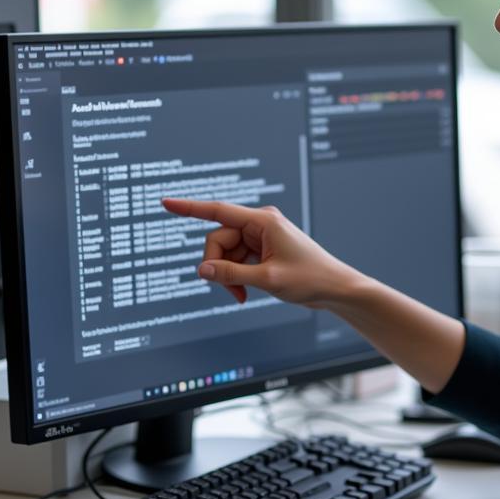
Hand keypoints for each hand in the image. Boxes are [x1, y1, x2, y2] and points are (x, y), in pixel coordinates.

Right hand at [162, 197, 358, 307]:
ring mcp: (260, 236)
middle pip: (218, 240)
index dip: (189, 208)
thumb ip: (232, 274)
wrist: (334, 289)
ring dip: (228, 276)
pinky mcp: (261, 249)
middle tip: (233, 290)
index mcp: (263, 220)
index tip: (165, 202)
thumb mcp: (268, 279)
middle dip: (218, 266)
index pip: (217, 211)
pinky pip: (235, 260)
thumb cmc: (310, 279)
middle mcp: (259, 223)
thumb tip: (202, 270)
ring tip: (243, 296)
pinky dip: (236, 277)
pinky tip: (246, 293)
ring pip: (225, 253)